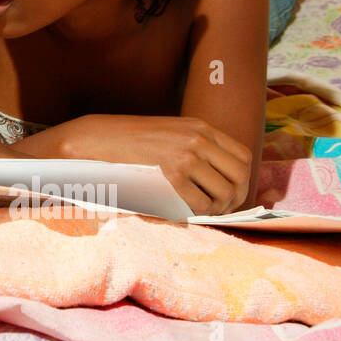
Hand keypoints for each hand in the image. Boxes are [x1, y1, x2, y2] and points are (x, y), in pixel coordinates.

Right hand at [55, 115, 252, 215]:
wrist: (97, 140)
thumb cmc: (130, 140)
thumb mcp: (170, 132)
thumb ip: (195, 147)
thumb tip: (218, 179)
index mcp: (200, 127)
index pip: (243, 157)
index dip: (241, 180)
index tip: (229, 192)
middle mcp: (198, 140)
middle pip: (239, 177)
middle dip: (234, 199)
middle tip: (218, 209)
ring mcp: (186, 158)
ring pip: (224, 194)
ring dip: (215, 208)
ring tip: (197, 211)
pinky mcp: (172, 177)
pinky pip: (200, 205)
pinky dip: (195, 213)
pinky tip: (180, 210)